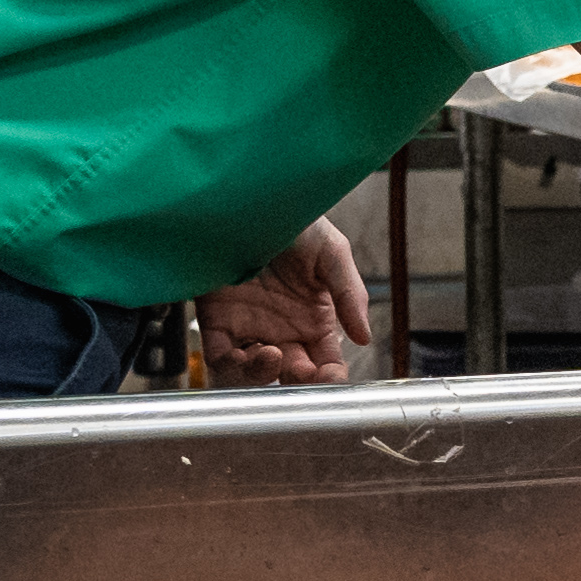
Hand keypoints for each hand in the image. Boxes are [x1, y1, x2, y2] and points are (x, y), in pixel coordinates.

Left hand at [197, 218, 373, 385]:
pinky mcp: (216, 321)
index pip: (326, 361)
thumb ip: (349, 294)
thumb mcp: (331, 251)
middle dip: (299, 381)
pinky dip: (233, 365)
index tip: (332, 377)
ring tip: (273, 357)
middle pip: (291, 374)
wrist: (245, 198)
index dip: (330, 377)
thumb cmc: (292, 219)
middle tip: (302, 371)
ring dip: (265, 376)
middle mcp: (281, 328)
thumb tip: (364, 337)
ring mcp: (248, 327)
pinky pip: (221, 356)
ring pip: (255, 372)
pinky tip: (248, 352)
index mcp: (313, 318)